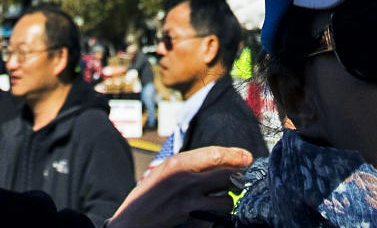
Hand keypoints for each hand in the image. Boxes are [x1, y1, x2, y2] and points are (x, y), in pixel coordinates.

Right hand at [111, 146, 250, 227]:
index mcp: (177, 164)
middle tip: (242, 178)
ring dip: (229, 199)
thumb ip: (186, 167)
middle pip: (227, 175)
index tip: (246, 157)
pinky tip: (212, 214)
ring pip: (227, 199)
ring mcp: (190, 202)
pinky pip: (215, 216)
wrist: (130, 224)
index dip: (235, 155)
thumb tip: (215, 162)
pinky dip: (217, 215)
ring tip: (225, 199)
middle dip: (239, 177)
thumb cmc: (146, 197)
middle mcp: (186, 180)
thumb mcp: (162, 173)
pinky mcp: (192, 220)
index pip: (215, 155)